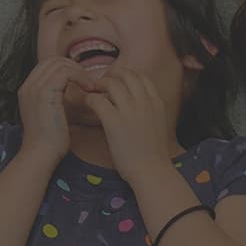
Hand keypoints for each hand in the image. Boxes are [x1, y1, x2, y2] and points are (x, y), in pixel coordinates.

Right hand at [18, 57, 95, 162]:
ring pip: (59, 64)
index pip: (47, 65)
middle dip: (73, 66)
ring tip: (90, 85)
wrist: (41, 153)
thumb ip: (54, 98)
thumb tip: (71, 89)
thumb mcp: (49, 114)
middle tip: (87, 80)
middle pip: (52, 60)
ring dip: (78, 71)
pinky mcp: (45, 92)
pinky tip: (88, 89)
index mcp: (27, 89)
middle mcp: (28, 85)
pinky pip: (65, 72)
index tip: (81, 80)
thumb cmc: (50, 141)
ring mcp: (35, 87)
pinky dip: (80, 76)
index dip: (66, 68)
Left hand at [84, 67, 171, 183]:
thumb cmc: (152, 152)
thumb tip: (134, 100)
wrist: (151, 171)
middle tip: (100, 83)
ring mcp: (129, 111)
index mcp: (156, 102)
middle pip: (126, 74)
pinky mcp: (114, 121)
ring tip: (92, 92)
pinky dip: (90, 99)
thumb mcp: (157, 123)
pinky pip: (97, 100)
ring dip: (98, 85)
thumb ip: (148, 108)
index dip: (126, 74)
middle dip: (111, 75)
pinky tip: (88, 104)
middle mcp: (145, 102)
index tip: (116, 80)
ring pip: (111, 83)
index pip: (141, 76)